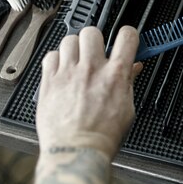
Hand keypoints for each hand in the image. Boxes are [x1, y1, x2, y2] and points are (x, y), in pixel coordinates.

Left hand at [36, 26, 142, 158]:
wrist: (77, 152)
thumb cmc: (102, 136)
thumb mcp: (127, 108)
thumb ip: (129, 82)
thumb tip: (133, 67)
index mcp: (116, 75)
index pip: (126, 36)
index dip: (127, 34)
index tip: (124, 39)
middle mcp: (91, 69)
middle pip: (92, 32)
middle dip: (95, 39)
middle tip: (95, 52)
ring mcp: (68, 74)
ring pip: (68, 39)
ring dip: (74, 48)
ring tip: (76, 61)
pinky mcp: (49, 82)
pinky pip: (50, 55)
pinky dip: (56, 60)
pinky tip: (61, 71)